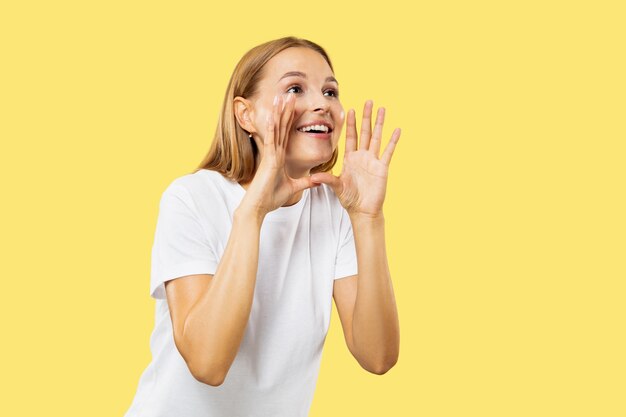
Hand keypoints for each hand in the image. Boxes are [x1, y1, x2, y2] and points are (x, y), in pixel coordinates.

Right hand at [239, 93, 318, 216]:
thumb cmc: (271, 198)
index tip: (294, 107)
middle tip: (288, 95)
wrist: (258, 207)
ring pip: (276, 130)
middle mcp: (274, 153)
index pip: (286, 134)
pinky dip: (271, 128)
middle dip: (285, 111)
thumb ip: (306, 182)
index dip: (290, 120)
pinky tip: (273, 116)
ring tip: (280, 98)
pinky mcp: (268, 160)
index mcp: (279, 157)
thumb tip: (318, 180)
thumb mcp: (294, 187)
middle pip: (281, 127)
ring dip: (278, 114)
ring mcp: (270, 155)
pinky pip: (270, 141)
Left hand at [310, 100, 400, 216]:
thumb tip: (312, 178)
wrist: (363, 210)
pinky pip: (388, 152)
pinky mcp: (382, 167)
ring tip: (382, 109)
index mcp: (350, 158)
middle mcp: (362, 156)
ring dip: (380, 123)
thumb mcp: (337, 187)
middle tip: (368, 101)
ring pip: (377, 137)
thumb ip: (327, 180)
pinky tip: (397, 129)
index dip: (350, 124)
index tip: (350, 110)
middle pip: (365, 132)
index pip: (350, 136)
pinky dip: (393, 141)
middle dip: (366, 117)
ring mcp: (373, 160)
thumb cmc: (350, 199)